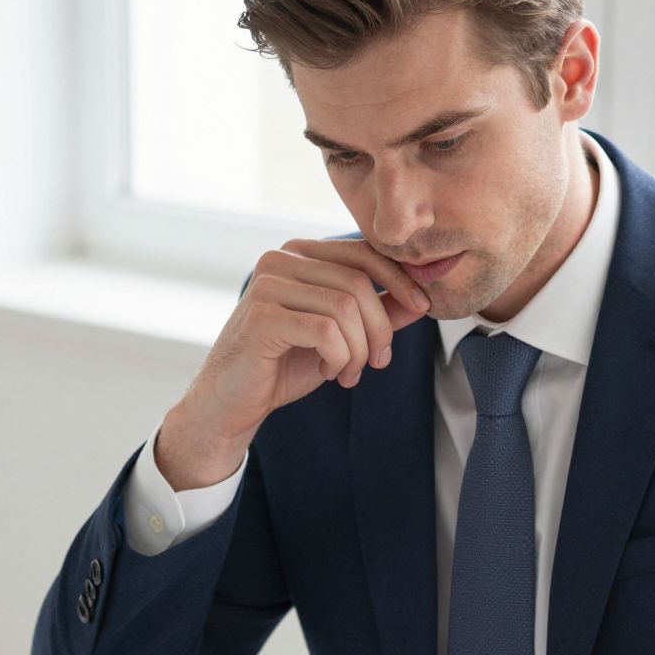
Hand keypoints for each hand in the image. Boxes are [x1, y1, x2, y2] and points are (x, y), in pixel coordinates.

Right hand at [155, 239, 428, 488]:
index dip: (398, 278)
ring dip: (360, 350)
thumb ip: (376, 314)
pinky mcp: (262, 316)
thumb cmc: (282, 367)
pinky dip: (340, 358)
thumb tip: (419, 299)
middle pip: (358, 282)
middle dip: (379, 328)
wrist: (232, 403)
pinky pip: (326, 331)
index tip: (422, 308)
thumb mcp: (341, 337)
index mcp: (298, 254)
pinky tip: (331, 373)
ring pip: (345, 308)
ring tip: (349, 374)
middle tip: (378, 363)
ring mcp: (267, 284)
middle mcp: (280, 259)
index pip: (362, 252)